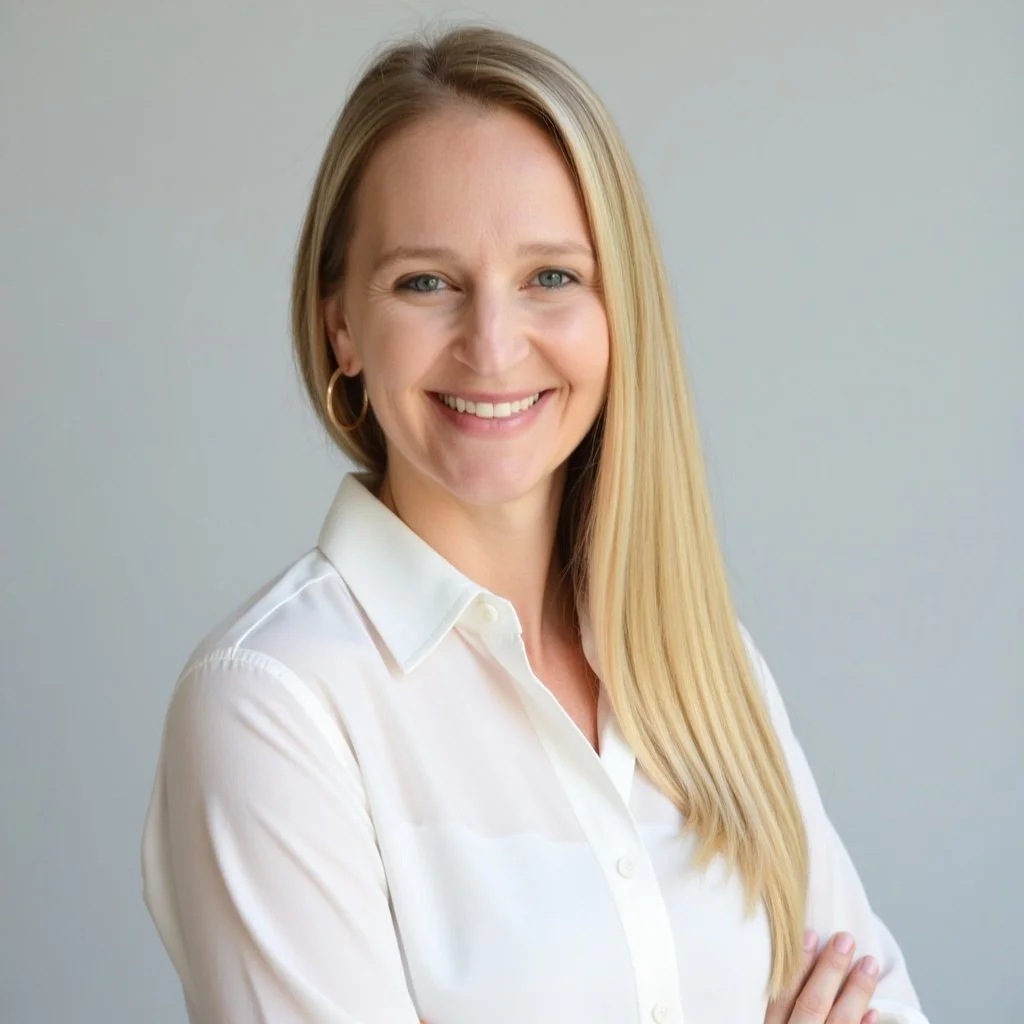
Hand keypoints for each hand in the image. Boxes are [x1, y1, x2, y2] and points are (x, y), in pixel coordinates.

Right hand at [765, 930, 880, 1023]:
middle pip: (812, 1004)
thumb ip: (778, 1009)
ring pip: (839, 1022)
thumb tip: (786, 964)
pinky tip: (874, 1010)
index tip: (810, 934)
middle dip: (830, 970)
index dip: (797, 964)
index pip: (782, 994)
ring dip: (856, 992)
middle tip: (845, 939)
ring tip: (870, 964)